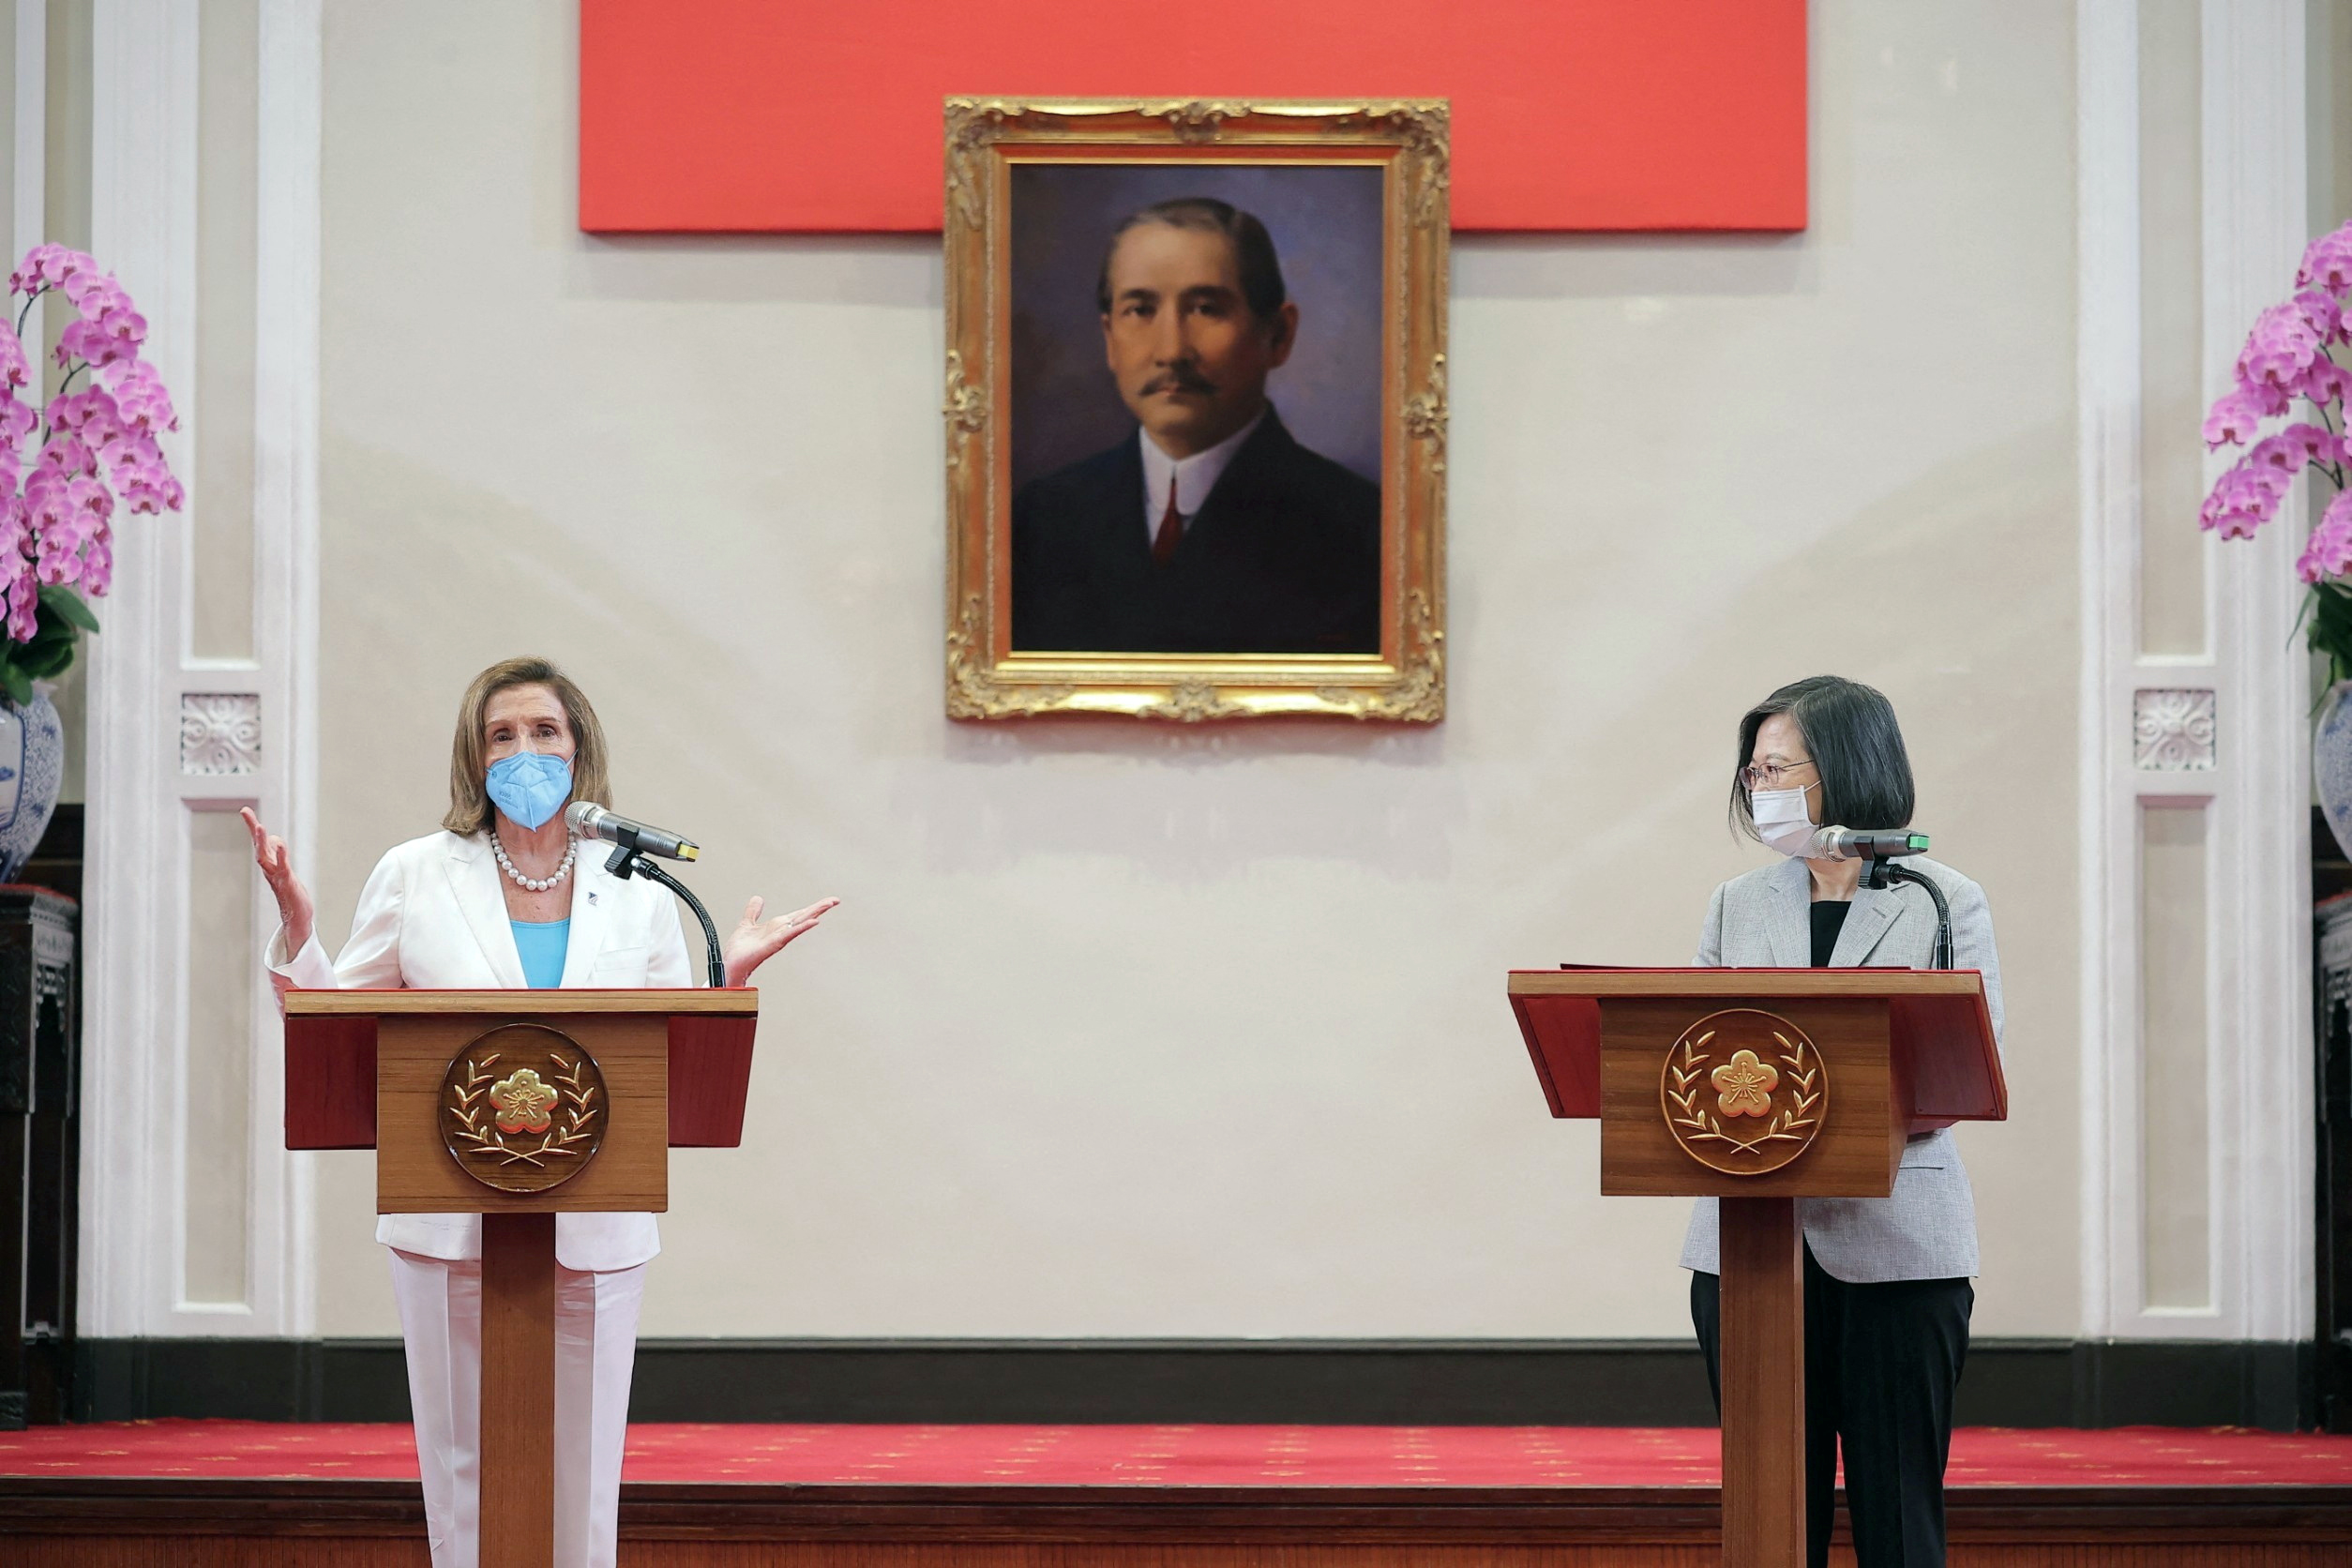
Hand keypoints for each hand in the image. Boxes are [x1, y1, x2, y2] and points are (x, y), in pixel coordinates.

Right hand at [241, 806, 316, 953]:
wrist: (296, 917)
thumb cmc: (290, 892)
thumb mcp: (284, 869)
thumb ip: (279, 855)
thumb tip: (276, 841)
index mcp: (269, 863)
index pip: (259, 842)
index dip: (252, 826)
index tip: (244, 809)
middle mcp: (269, 868)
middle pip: (258, 845)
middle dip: (253, 828)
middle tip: (245, 812)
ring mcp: (277, 875)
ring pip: (266, 856)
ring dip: (263, 842)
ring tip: (260, 826)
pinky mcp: (287, 882)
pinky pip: (282, 867)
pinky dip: (281, 856)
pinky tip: (280, 846)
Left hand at [722, 895, 838, 987]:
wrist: (730, 964)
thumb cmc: (739, 950)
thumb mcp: (747, 923)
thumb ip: (753, 911)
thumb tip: (758, 898)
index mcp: (777, 926)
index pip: (799, 914)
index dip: (813, 907)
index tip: (827, 901)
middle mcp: (781, 931)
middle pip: (804, 916)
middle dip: (820, 908)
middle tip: (836, 900)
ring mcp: (779, 938)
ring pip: (801, 923)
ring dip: (815, 913)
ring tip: (828, 905)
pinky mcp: (774, 944)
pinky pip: (790, 934)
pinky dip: (802, 927)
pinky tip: (814, 921)